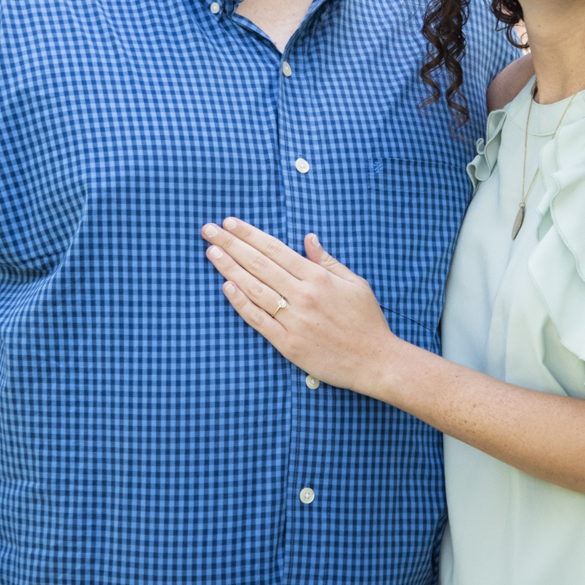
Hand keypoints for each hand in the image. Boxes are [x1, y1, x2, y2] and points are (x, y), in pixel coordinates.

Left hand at [202, 219, 402, 395]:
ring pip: (254, 289)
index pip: (275, 250)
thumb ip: (327, 261)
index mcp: (318, 278)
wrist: (375, 361)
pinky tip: (226, 286)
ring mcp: (294, 321)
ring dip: (229, 268)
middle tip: (209, 231)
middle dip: (231, 245)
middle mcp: (303, 296)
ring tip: (211, 253)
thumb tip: (307, 239)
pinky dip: (240, 303)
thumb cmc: (367, 321)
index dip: (250, 234)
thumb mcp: (354, 283)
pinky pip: (258, 320)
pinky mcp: (288, 344)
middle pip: (258, 265)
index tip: (230, 223)